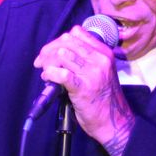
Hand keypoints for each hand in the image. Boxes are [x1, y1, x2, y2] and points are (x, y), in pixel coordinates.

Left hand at [33, 25, 134, 155]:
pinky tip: (47, 79)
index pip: (77, 33)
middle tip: (41, 62)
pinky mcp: (83, 87)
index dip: (59, 41)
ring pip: (61, 54)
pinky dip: (49, 74)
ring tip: (45, 72)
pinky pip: (61, 74)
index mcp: (104, 53)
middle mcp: (99, 60)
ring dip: (47, 62)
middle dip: (48, 50)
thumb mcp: (101, 71)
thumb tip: (60, 51)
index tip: (50, 51)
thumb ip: (86, 59)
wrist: (114, 122)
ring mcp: (92, 73)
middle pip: (66, 42)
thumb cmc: (104, 98)